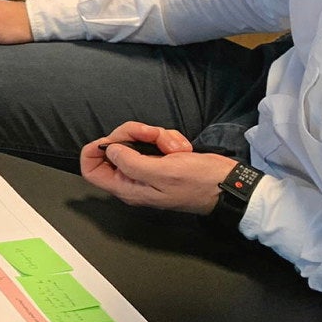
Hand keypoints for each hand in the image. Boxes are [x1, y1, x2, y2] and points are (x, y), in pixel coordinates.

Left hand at [79, 122, 229, 213]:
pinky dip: (168, 139)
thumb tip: (109, 149)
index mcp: (127, 187)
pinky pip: (155, 139)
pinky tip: (182, 148)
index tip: (110, 140)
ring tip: (175, 148)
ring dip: (156, 136)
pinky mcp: (163, 158)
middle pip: (114, 147)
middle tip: (152, 134)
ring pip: (137, 139)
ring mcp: (148, 166)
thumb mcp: (162, 174)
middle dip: (133, 134)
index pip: (91, 171)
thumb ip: (130, 163)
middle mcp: (133, 177)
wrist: (230, 183)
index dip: (93, 152)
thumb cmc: (198, 184)